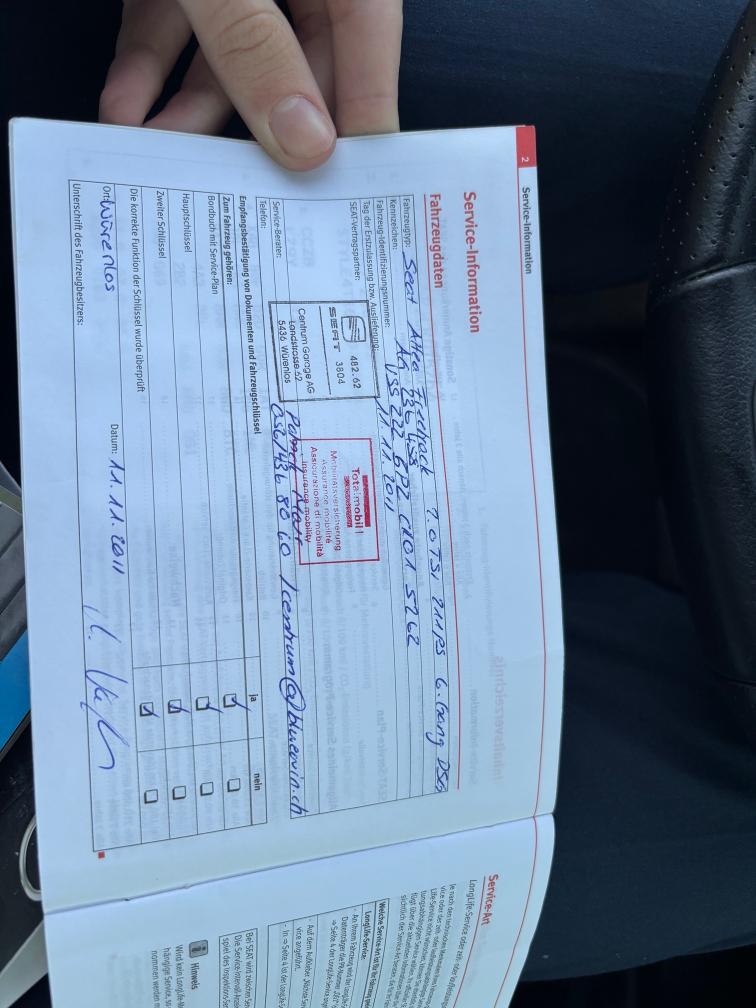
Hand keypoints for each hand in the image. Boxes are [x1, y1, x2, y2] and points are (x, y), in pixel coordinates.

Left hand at [100, 0, 402, 170]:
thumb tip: (301, 139)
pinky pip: (171, 27)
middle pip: (299, 63)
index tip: (351, 189)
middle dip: (263, 132)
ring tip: (168, 167)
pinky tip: (127, 112)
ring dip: (191, 114)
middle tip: (254, 197)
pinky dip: (146, 68)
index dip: (363, 119)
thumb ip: (255, 44)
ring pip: (228, 57)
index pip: (368, 42)